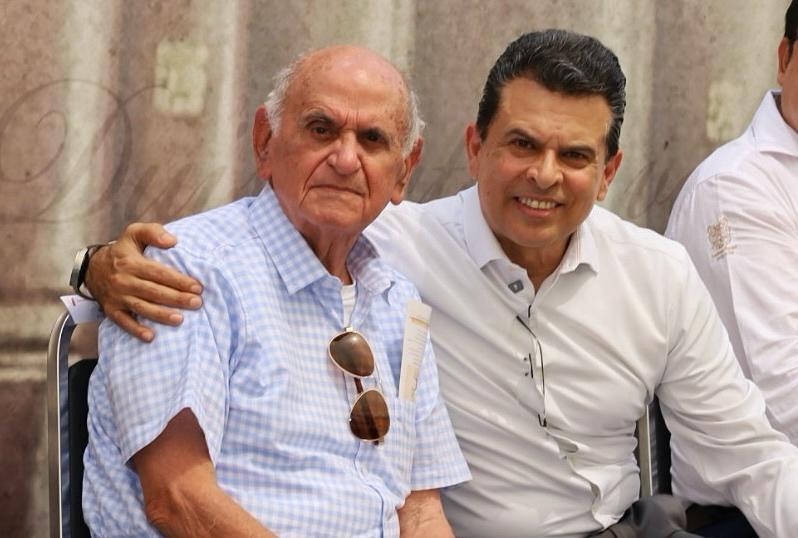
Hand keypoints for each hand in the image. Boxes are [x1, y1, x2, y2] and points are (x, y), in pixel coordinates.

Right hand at [85, 222, 202, 341]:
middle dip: (177, 298)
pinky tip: (151, 336)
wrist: (92, 268)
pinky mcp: (111, 310)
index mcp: (131, 262)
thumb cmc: (122, 251)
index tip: (198, 287)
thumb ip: (153, 232)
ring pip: (141, 307)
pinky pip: (123, 322)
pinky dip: (136, 330)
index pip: (159, 273)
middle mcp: (123, 280)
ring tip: (180, 319)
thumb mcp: (134, 233)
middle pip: (153, 291)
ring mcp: (117, 297)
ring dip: (161, 315)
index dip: (179, 280)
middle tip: (197, 303)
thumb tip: (172, 241)